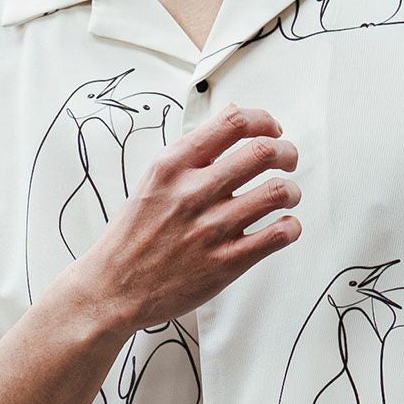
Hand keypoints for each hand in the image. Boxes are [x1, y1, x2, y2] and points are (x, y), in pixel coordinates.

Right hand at [85, 103, 301, 333]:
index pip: (233, 123)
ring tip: (288, 194)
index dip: (264, 121)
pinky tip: (284, 226)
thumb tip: (231, 115)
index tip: (272, 130)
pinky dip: (290, 227)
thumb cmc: (133, 235)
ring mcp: (210, 228)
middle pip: (262, 152)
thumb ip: (194, 150)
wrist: (112, 288)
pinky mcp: (225, 263)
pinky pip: (276, 235)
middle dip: (286, 152)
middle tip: (288, 160)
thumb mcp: (154, 180)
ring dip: (292, 190)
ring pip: (277, 192)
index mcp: (173, 166)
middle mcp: (193, 192)